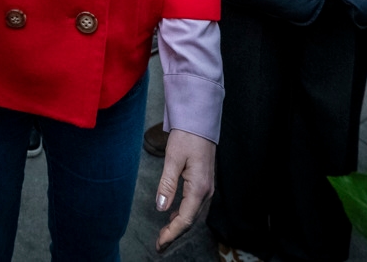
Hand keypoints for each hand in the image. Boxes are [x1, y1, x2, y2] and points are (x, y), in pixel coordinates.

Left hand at [155, 129, 214, 251]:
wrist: (200, 122)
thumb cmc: (187, 137)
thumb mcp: (173, 159)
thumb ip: (167, 184)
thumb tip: (162, 207)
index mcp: (199, 187)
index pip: (185, 219)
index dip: (172, 233)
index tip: (159, 244)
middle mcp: (206, 191)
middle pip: (190, 220)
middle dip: (174, 234)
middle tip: (159, 245)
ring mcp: (207, 187)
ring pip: (193, 214)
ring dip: (179, 225)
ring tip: (164, 235)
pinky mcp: (204, 182)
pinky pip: (194, 205)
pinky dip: (183, 214)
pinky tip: (173, 216)